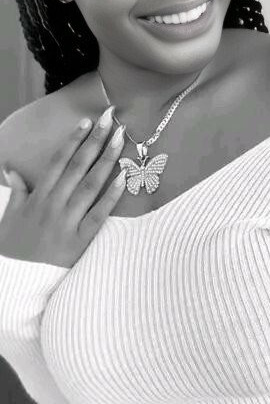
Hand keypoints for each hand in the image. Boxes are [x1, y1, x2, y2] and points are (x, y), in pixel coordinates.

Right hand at [0, 107, 126, 266]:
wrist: (16, 283)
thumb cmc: (13, 249)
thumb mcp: (9, 216)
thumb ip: (16, 191)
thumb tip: (12, 170)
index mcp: (38, 196)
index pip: (59, 161)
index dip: (74, 140)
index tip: (88, 122)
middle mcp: (54, 205)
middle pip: (78, 166)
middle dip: (96, 140)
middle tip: (111, 119)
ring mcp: (67, 222)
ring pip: (91, 185)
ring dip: (107, 160)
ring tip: (121, 139)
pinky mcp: (79, 241)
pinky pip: (98, 215)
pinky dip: (112, 196)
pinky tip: (124, 178)